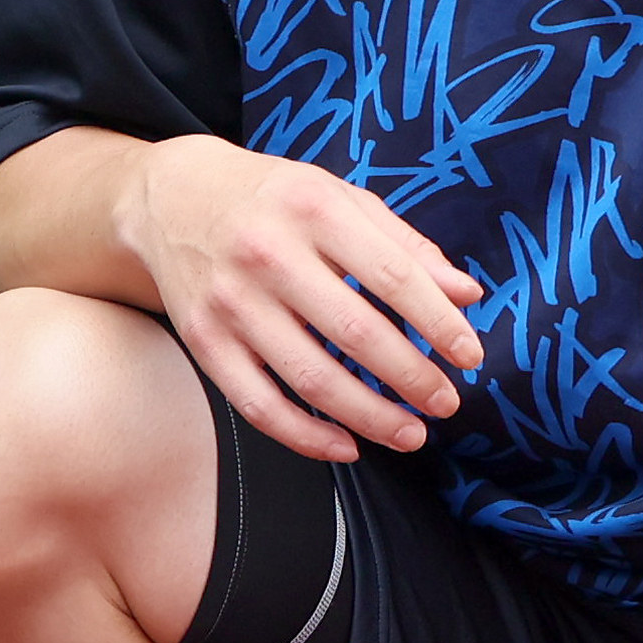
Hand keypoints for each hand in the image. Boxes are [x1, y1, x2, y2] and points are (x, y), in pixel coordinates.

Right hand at [123, 135, 486, 462]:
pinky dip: (305, 436)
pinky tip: (347, 446)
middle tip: (446, 403)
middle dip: (412, 378)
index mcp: (314, 208)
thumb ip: (406, 247)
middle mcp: (268, 254)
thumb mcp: (342, 199)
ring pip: (310, 378)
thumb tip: (468, 295)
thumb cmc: (276, 199)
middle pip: (356, 333)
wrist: (172, 196)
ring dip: (369, 416)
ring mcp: (231, 302)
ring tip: (411, 433)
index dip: (439, 323)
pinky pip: (258, 404)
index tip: (470, 356)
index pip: (393, 276)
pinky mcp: (204, 341)